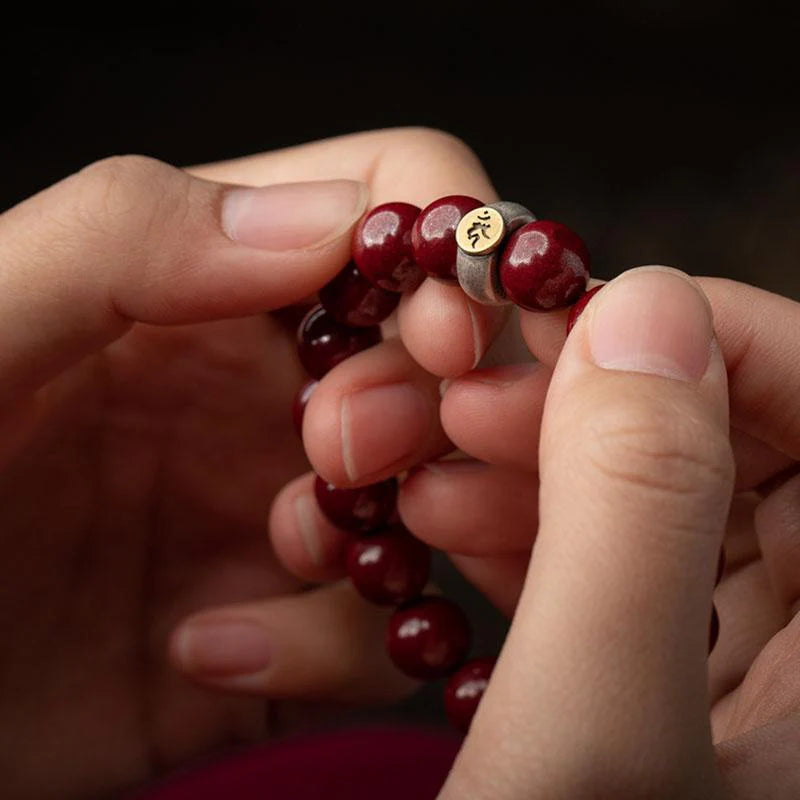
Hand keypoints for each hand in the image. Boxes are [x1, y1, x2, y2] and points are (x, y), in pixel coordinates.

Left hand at [0, 128, 502, 799]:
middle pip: (449, 359)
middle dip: (422, 406)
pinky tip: (200, 653)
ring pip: (449, 500)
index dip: (445, 255)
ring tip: (281, 552)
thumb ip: (124, 235)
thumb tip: (329, 221)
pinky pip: (383, 634)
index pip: (393, 206)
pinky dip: (327, 651)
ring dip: (400, 531)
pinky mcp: (291, 628)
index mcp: (212, 278)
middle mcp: (274, 385)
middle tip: (335, 451)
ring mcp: (291, 507)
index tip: (440, 337)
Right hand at [281, 264, 799, 795]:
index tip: (560, 323)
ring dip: (515, 452)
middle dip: (571, 396)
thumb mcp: (594, 736)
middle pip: (713, 432)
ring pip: (632, 480)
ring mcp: (724, 647)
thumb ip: (633, 509)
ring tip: (413, 460)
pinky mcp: (641, 663)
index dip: (698, 335)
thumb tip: (639, 308)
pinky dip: (504, 514)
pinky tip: (428, 512)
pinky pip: (585, 542)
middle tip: (455, 394)